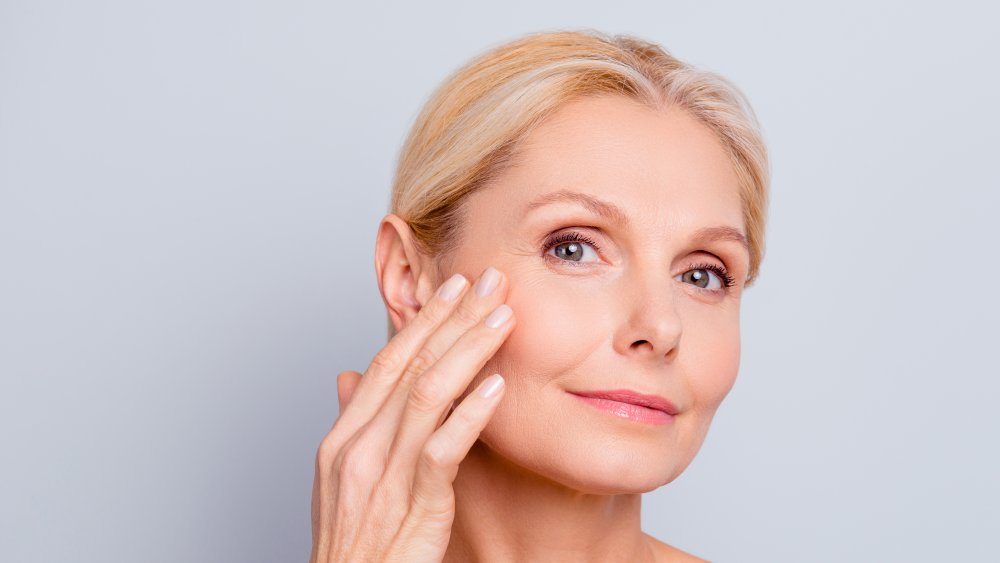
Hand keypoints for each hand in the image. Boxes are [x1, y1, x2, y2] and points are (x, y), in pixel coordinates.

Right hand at [310, 267, 515, 561]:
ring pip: (428, 393)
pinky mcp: (412, 503)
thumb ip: (355, 425)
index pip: (387, 362)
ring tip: (503, 318)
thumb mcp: (341, 481)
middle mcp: (359, 447)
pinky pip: (443, 448)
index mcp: (344, 438)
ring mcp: (382, 473)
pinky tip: (497, 387)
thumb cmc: (354, 545)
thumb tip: (351, 377)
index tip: (454, 287)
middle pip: (409, 365)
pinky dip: (471, 413)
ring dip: (469, 350)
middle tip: (489, 281)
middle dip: (453, 317)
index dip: (423, 320)